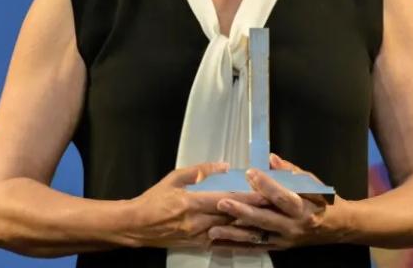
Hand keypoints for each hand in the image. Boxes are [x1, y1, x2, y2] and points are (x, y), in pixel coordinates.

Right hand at [128, 162, 268, 249]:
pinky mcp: (198, 245)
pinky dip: (237, 237)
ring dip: (249, 224)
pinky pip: (222, 242)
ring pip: (230, 230)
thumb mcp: (175, 177)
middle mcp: (198, 221)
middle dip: (254, 210)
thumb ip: (200, 170)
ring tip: (268, 218)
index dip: (248, 196)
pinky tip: (250, 235)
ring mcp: (198, 236)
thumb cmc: (155, 198)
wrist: (137, 225)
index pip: (226, 198)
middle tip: (275, 204)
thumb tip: (225, 166)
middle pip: (232, 216)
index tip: (266, 192)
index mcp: (192, 201)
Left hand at [207, 154, 347, 249]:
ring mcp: (285, 239)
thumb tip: (270, 158)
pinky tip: (221, 244)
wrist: (336, 227)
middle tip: (222, 202)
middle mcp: (293, 226)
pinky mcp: (279, 248)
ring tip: (213, 230)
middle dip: (242, 211)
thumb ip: (289, 171)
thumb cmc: (322, 200)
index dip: (266, 185)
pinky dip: (238, 246)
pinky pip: (256, 248)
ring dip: (234, 233)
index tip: (248, 172)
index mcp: (303, 207)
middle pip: (265, 219)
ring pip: (257, 237)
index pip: (282, 196)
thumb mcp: (311, 182)